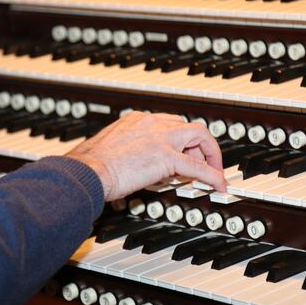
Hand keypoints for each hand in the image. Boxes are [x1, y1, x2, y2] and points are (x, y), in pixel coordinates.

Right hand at [66, 111, 226, 200]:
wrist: (87, 171)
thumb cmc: (90, 165)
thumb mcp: (111, 149)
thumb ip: (127, 151)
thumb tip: (135, 165)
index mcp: (136, 119)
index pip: (168, 122)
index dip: (180, 137)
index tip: (184, 149)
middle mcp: (151, 123)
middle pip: (187, 125)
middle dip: (199, 144)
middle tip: (202, 161)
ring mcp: (161, 138)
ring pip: (200, 136)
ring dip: (211, 155)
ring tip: (215, 172)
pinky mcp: (167, 157)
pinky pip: (198, 167)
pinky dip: (212, 175)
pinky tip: (218, 184)